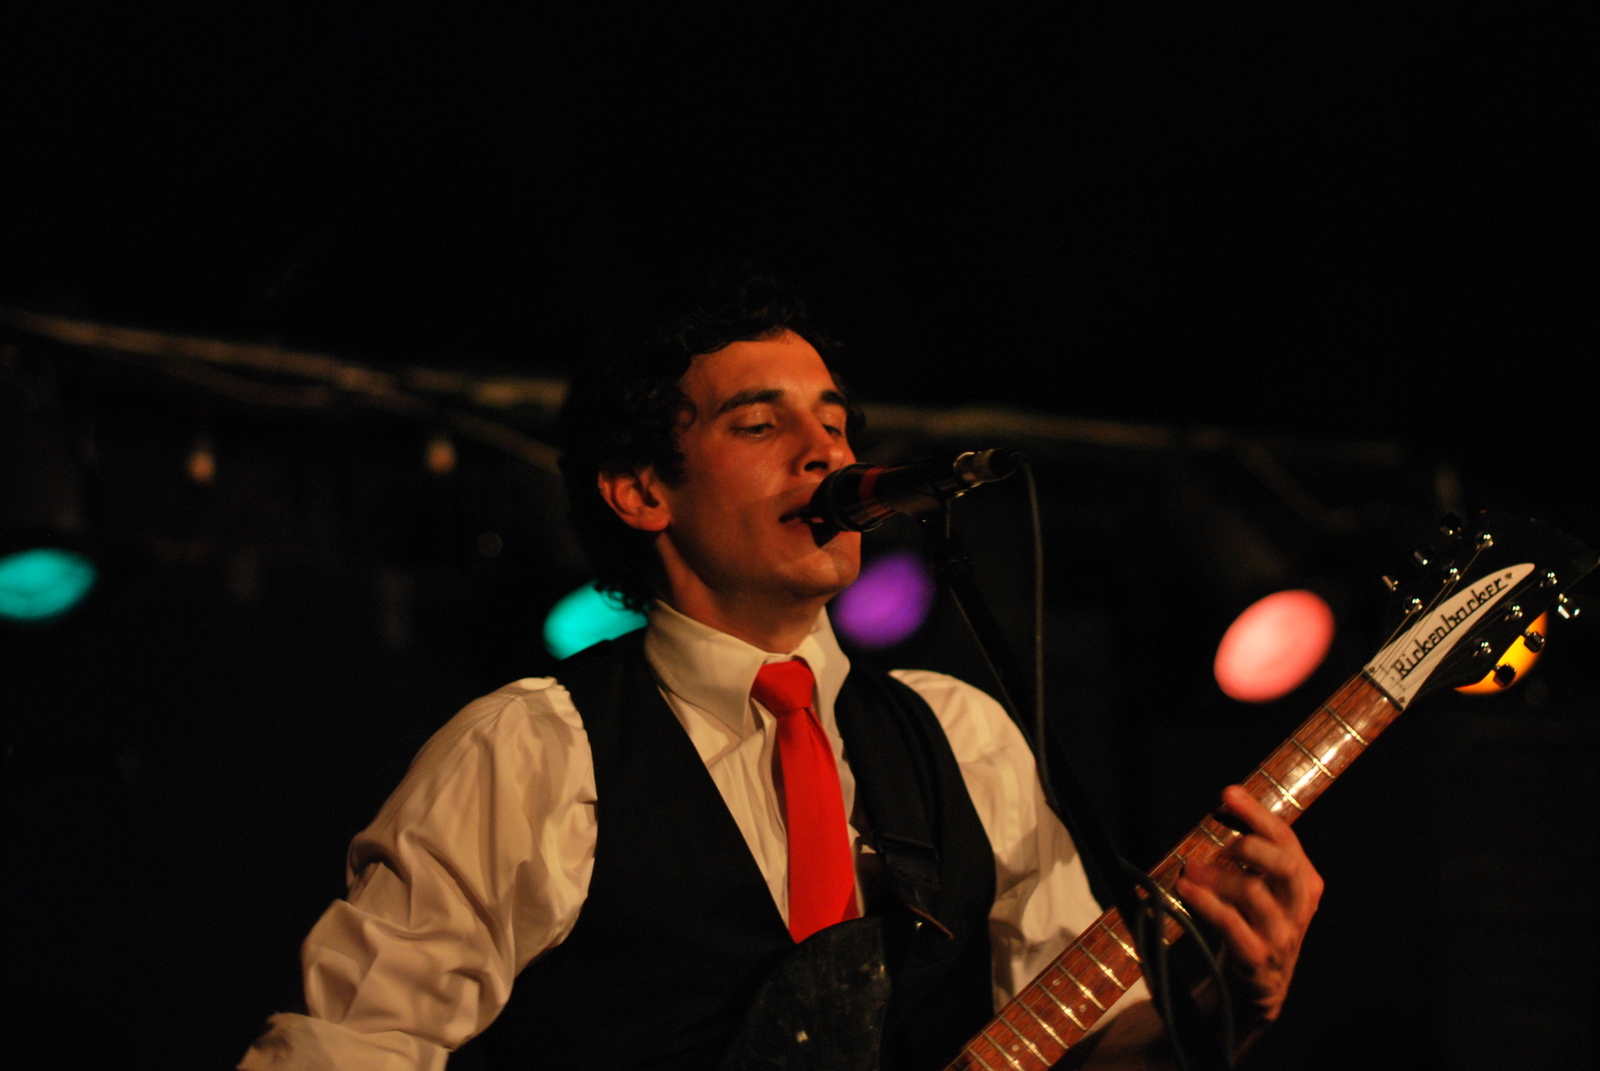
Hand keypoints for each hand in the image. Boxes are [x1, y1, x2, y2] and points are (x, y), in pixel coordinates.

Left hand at [1175, 785, 1322, 1030]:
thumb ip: (1254, 852)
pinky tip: (1185, 889)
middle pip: (1283, 864)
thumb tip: (1226, 803)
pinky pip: (1230, 923)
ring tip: (1190, 869)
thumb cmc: (1257, 922)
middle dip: (1249, 844)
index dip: (1257, 814)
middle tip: (1221, 842)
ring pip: (1252, 891)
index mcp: (1305, 883)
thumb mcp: (1266, 886)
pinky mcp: (1257, 956)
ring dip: (1215, 875)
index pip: (1287, 840)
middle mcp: (1299, 907)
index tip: (1228, 794)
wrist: (1261, 984)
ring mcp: (1281, 934)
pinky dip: (1205, 902)